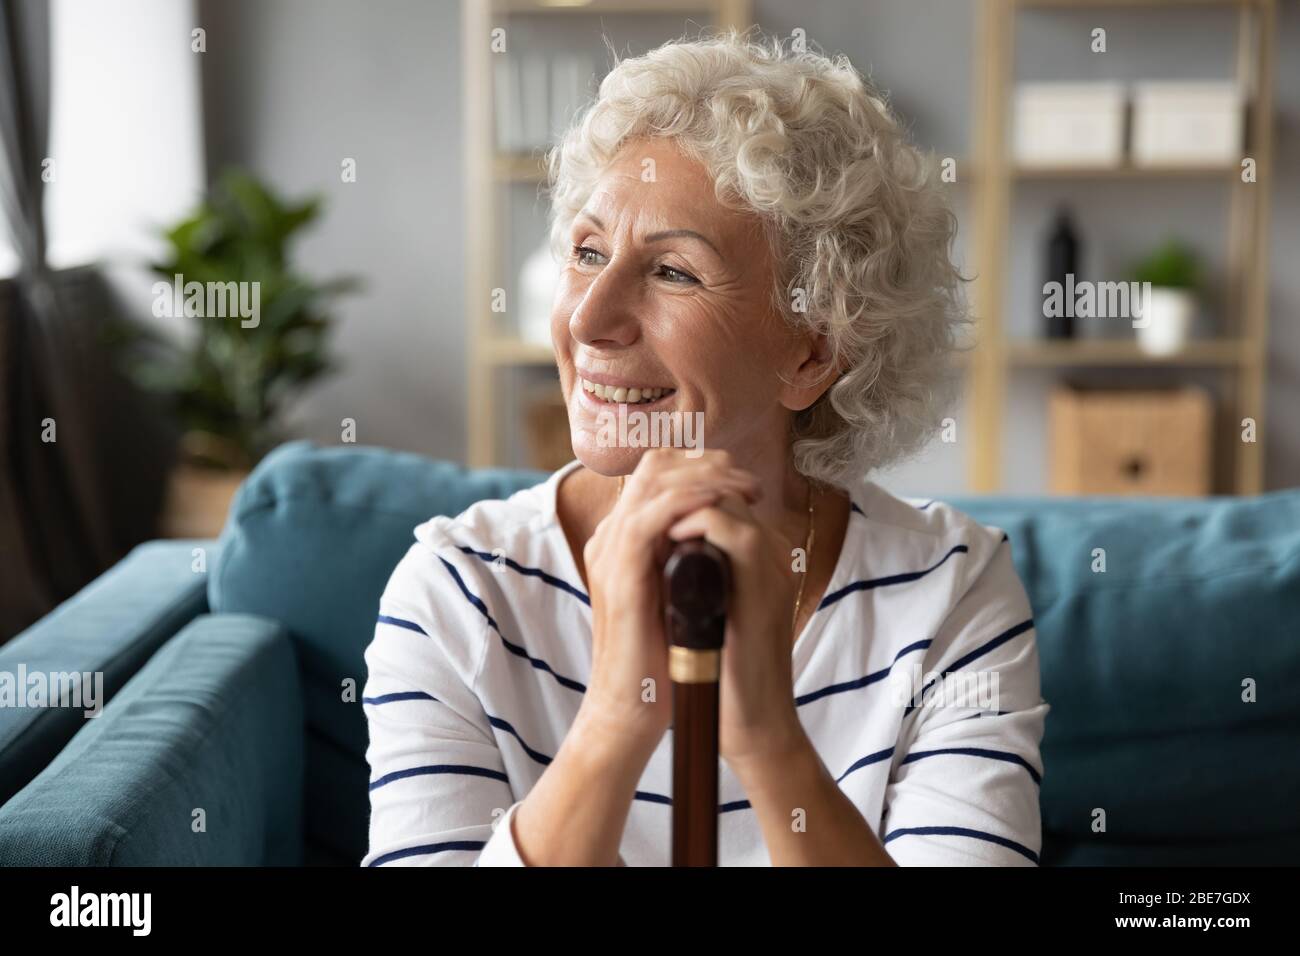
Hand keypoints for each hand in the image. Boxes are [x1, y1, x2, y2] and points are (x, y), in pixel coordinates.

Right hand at [579, 449, 762, 759]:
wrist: (631, 709)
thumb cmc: (661, 660)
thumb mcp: (681, 596)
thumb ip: (692, 561)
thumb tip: (728, 533)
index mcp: (625, 540)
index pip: (658, 474)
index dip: (702, 466)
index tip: (745, 480)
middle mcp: (612, 537)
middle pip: (655, 466)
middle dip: (710, 464)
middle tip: (751, 481)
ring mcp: (610, 552)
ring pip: (656, 482)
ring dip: (709, 478)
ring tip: (748, 490)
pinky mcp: (619, 573)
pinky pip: (652, 517)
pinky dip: (689, 504)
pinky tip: (722, 507)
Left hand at [665, 473, 808, 770]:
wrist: (750, 722)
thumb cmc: (721, 673)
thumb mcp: (698, 609)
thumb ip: (686, 573)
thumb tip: (650, 548)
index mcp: (752, 555)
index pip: (716, 489)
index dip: (676, 483)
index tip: (640, 498)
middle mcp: (768, 552)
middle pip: (723, 481)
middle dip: (676, 479)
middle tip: (641, 498)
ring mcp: (770, 565)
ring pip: (730, 497)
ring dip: (684, 497)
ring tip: (651, 515)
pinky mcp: (766, 587)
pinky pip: (736, 533)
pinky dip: (699, 524)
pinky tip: (667, 537)